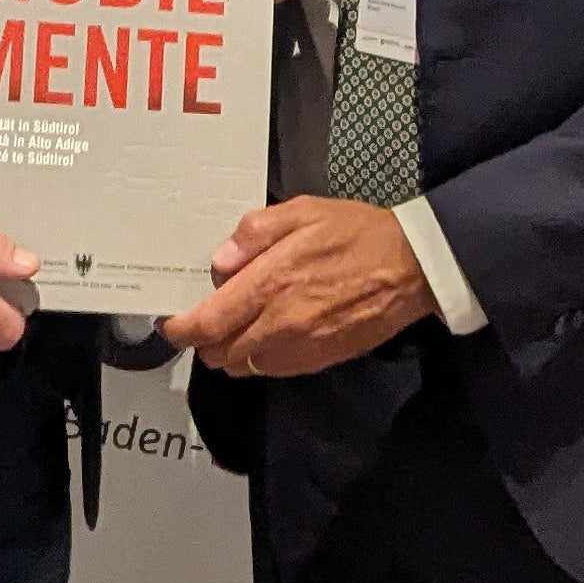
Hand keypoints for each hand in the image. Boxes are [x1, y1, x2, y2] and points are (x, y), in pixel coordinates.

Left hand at [159, 196, 436, 377]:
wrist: (411, 266)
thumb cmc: (357, 234)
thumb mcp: (301, 212)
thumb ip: (253, 233)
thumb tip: (220, 262)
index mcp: (269, 284)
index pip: (206, 324)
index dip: (179, 329)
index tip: (171, 322)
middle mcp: (279, 324)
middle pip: (218, 354)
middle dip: (204, 340)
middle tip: (205, 318)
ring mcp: (301, 348)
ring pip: (243, 367)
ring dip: (230, 352)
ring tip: (236, 325)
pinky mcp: (320, 360)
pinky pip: (274, 371)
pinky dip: (260, 359)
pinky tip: (268, 333)